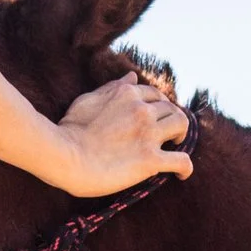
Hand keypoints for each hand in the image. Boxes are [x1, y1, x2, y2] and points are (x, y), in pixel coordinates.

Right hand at [46, 77, 192, 196]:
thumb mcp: (88, 100)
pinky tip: (181, 175)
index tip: (153, 117)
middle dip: (170, 118)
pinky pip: (182, 161)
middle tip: (165, 132)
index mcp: (127, 94)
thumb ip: (112, 88)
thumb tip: (132, 76)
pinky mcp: (150, 160)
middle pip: (171, 108)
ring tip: (174, 145)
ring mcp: (148, 134)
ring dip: (181, 135)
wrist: (65, 157)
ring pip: (182, 126)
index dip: (157, 105)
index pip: (154, 94)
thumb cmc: (69, 130)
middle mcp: (142, 110)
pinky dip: (185, 168)